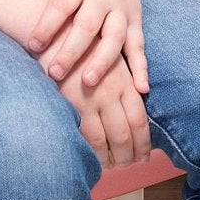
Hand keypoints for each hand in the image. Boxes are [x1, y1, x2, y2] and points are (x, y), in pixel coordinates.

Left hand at [27, 0, 147, 95]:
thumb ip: (54, 10)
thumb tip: (32, 46)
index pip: (61, 5)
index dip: (46, 26)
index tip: (32, 46)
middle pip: (87, 24)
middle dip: (71, 50)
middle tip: (54, 72)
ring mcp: (122, 8)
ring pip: (114, 36)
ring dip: (102, 61)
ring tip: (88, 82)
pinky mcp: (136, 19)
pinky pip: (139, 45)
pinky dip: (140, 67)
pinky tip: (140, 89)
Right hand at [57, 55, 151, 169]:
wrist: (55, 33)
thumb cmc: (85, 46)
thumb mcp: (113, 61)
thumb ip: (126, 85)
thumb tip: (134, 113)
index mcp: (125, 82)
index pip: (140, 121)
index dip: (143, 143)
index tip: (144, 156)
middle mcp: (110, 93)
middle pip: (125, 135)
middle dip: (128, 156)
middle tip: (129, 165)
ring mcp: (89, 100)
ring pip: (104, 141)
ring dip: (109, 158)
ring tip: (111, 166)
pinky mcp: (68, 103)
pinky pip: (82, 136)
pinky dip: (89, 151)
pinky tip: (91, 157)